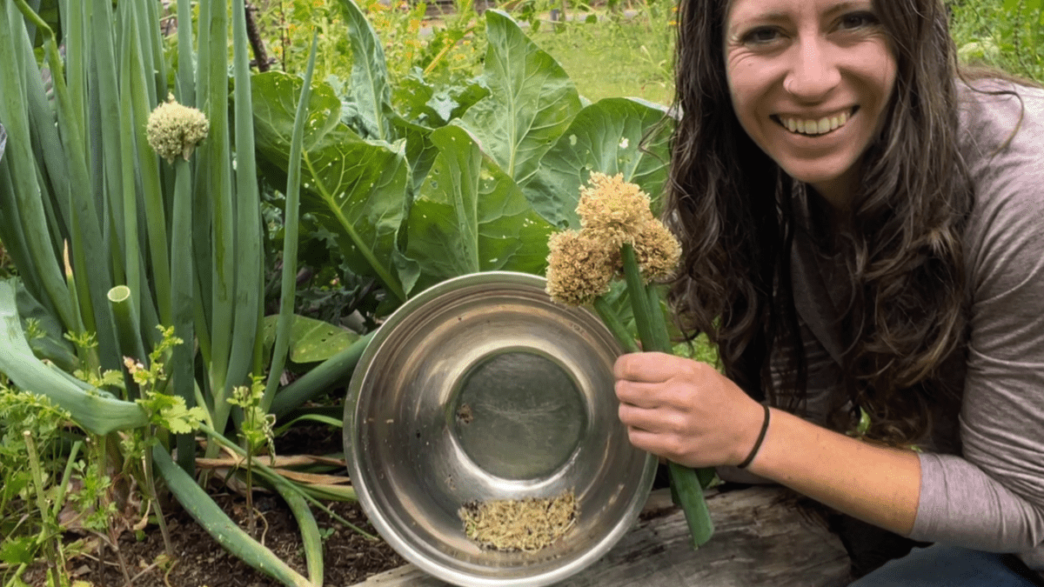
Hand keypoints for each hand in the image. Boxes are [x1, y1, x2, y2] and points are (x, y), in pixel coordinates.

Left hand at [613, 352, 765, 467]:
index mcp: (684, 372)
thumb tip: (632, 349)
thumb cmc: (720, 397)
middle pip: (624, 390)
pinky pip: (635, 437)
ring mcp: (675, 424)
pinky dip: (637, 431)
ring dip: (629, 411)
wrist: (746, 433)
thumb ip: (664, 362)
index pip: (631, 366)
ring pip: (626, 414)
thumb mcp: (698, 369)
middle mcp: (678, 396)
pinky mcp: (673, 448)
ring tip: (642, 410)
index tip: (624, 372)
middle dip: (624, 389)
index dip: (621, 368)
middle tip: (633, 392)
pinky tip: (649, 427)